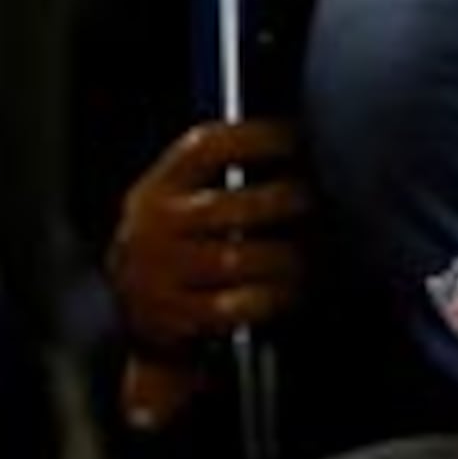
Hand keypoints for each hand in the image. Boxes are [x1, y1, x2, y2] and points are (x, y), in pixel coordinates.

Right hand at [106, 115, 311, 347]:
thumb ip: (222, 176)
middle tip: (313, 202)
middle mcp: (152, 228)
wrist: (143, 320)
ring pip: (237, 260)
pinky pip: (238, 306)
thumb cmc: (184, 247)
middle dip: (284, 200)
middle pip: (231, 205)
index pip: (204, 148)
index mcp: (156, 189)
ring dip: (285, 258)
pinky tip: (290, 291)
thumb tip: (299, 152)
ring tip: (309, 256)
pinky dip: (273, 297)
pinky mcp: (176, 320)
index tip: (295, 138)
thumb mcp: (181, 204)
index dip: (254, 138)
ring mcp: (159, 276)